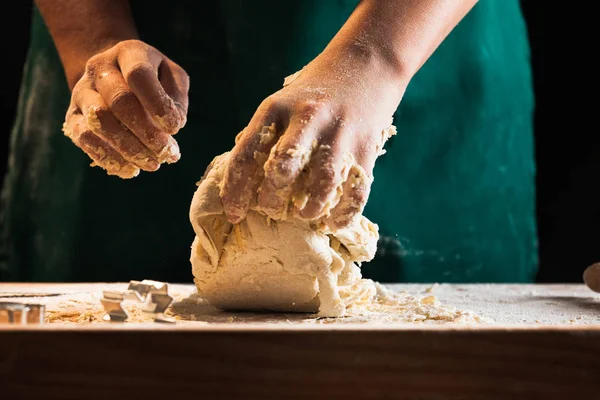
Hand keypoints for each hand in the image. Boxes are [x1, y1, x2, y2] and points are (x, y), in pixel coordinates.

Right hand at [63, 39, 188, 177]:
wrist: (115, 74)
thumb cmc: (154, 79)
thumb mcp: (172, 78)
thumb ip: (176, 98)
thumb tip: (172, 125)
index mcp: (128, 52)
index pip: (139, 74)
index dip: (157, 103)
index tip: (175, 127)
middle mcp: (99, 68)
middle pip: (118, 100)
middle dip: (145, 132)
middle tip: (165, 151)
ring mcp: (82, 91)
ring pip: (98, 121)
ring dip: (128, 148)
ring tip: (151, 164)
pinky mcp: (72, 115)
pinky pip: (84, 138)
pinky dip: (109, 158)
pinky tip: (130, 170)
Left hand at [220, 46, 403, 228]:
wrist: (366, 65)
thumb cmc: (314, 93)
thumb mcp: (281, 103)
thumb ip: (265, 136)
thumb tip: (243, 185)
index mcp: (275, 109)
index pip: (247, 154)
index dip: (236, 189)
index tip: (234, 213)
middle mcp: (307, 119)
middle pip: (283, 168)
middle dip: (272, 200)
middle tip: (272, 211)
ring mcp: (339, 134)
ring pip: (322, 183)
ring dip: (309, 209)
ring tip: (303, 214)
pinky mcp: (366, 147)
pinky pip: (355, 190)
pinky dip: (343, 214)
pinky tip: (333, 221)